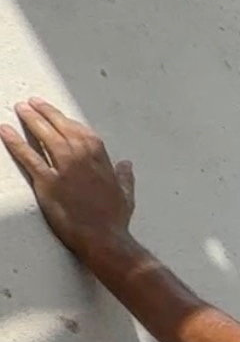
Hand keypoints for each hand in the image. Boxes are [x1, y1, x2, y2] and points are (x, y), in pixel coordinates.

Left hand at [2, 100, 138, 262]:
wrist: (104, 238)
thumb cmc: (115, 220)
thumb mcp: (126, 195)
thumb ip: (125, 176)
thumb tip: (127, 164)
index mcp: (102, 162)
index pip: (84, 133)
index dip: (69, 122)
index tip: (59, 115)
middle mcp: (83, 160)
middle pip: (62, 129)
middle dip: (47, 113)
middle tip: (33, 103)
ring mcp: (65, 170)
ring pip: (46, 138)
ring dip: (32, 120)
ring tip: (21, 109)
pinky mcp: (48, 183)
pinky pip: (29, 158)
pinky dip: (16, 143)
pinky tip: (6, 131)